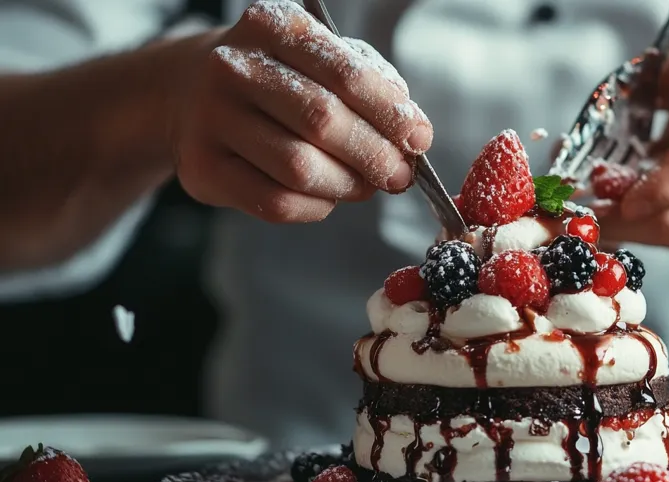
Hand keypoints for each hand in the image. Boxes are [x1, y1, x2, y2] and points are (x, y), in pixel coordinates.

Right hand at [172, 0, 431, 222]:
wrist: (190, 92)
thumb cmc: (277, 79)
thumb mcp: (321, 60)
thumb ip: (371, 87)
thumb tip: (412, 136)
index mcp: (272, 27)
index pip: (345, 74)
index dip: (390, 113)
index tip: (419, 139)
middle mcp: (233, 67)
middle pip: (322, 122)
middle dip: (375, 156)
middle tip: (399, 175)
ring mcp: (211, 118)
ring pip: (299, 169)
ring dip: (347, 186)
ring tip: (365, 185)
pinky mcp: (202, 167)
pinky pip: (275, 203)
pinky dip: (316, 207)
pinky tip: (326, 197)